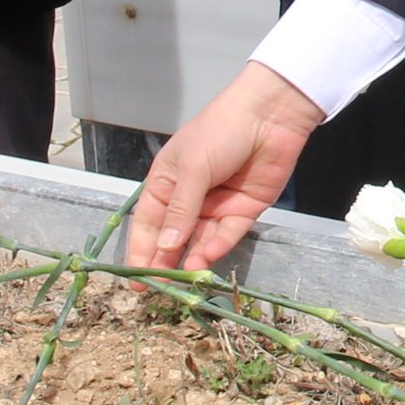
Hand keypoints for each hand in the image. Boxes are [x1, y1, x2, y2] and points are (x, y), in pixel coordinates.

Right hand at [128, 64, 325, 272]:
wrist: (269, 116)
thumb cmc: (220, 132)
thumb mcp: (192, 168)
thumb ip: (180, 210)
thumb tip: (164, 248)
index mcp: (166, 183)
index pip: (147, 224)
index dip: (140, 251)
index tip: (136, 278)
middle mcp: (189, 198)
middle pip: (173, 238)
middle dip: (165, 262)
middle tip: (161, 288)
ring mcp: (216, 206)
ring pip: (200, 241)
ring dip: (192, 259)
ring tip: (187, 278)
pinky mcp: (243, 210)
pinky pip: (227, 234)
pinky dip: (218, 247)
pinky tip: (208, 258)